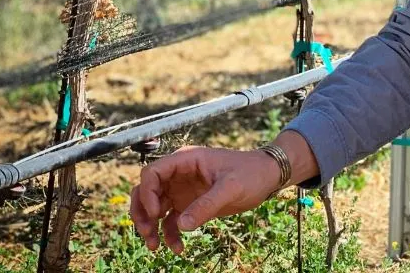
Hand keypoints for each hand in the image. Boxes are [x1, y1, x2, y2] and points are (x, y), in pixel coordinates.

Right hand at [128, 145, 281, 253]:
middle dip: (142, 213)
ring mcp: (182, 190)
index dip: (147, 193)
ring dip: (150, 227)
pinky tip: (178, 248)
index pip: (152, 173)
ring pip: (154, 208)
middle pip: (146, 192)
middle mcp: (180, 175)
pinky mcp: (189, 205)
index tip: (156, 213)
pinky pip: (171, 221)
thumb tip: (182, 225)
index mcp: (186, 161)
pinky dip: (170, 235)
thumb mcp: (231, 187)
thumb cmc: (251, 172)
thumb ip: (207, 204)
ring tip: (155, 247)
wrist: (268, 176)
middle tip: (148, 233)